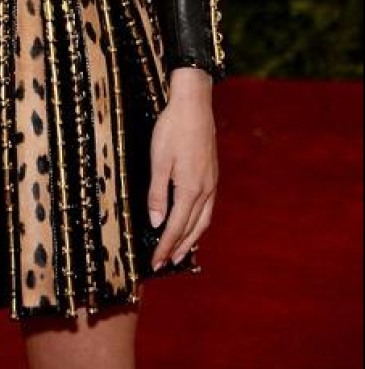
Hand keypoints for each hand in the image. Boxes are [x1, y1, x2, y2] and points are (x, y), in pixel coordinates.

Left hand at [148, 67, 217, 270]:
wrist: (194, 105)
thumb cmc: (173, 129)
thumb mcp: (159, 160)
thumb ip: (157, 193)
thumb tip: (156, 223)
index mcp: (190, 189)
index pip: (175, 227)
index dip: (165, 247)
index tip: (156, 263)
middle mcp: (205, 190)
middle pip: (192, 228)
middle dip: (178, 248)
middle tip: (166, 263)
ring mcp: (211, 183)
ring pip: (203, 220)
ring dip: (191, 238)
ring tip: (181, 252)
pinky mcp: (212, 175)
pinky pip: (208, 208)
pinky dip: (200, 222)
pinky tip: (193, 222)